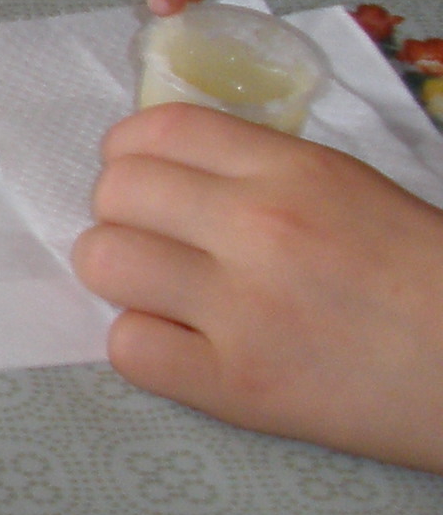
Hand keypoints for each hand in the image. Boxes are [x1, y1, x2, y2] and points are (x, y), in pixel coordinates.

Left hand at [75, 107, 442, 473]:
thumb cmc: (426, 278)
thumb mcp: (352, 190)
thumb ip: (259, 174)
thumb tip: (170, 174)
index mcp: (293, 170)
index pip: (157, 129)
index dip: (133, 155)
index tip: (149, 182)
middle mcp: (260, 226)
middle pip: (116, 191)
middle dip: (126, 215)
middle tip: (162, 245)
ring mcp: (243, 308)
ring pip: (103, 261)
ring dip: (124, 278)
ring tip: (168, 295)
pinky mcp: (237, 386)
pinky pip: (128, 347)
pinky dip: (147, 347)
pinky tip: (187, 348)